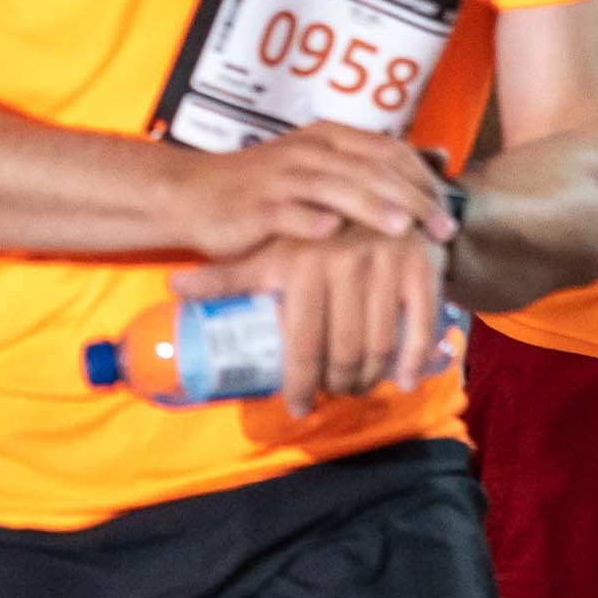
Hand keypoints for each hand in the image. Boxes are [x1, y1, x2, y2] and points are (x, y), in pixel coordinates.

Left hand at [177, 223, 451, 411]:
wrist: (374, 189)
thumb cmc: (312, 229)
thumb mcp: (269, 248)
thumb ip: (229, 274)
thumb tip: (175, 288)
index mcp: (302, 264)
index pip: (302, 343)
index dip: (301, 384)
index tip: (298, 408)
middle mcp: (345, 264)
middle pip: (344, 350)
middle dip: (339, 383)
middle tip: (333, 394)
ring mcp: (386, 265)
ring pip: (380, 343)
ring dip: (371, 376)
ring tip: (359, 386)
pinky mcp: (421, 265)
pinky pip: (420, 325)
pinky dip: (414, 358)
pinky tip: (403, 379)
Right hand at [178, 120, 452, 260]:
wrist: (191, 194)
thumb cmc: (262, 189)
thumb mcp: (317, 168)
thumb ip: (368, 165)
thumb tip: (438, 156)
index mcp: (326, 138)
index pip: (387, 150)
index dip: (422, 177)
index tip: (449, 208)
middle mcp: (307, 151)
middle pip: (370, 169)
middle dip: (412, 198)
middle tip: (442, 228)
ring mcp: (280, 178)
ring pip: (334, 186)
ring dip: (371, 206)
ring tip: (404, 229)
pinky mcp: (255, 207)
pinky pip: (288, 212)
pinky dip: (312, 222)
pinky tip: (335, 236)